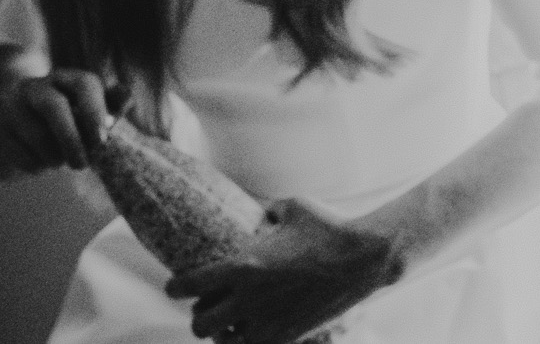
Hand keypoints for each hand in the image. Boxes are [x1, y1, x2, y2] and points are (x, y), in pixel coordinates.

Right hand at [0, 68, 112, 178]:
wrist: (9, 129)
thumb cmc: (61, 121)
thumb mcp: (87, 111)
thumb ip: (110, 105)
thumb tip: (127, 97)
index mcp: (64, 78)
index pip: (84, 84)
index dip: (96, 112)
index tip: (103, 141)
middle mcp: (35, 87)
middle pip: (54, 107)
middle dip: (71, 138)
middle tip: (83, 164)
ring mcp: (10, 107)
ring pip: (36, 135)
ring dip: (53, 156)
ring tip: (60, 161)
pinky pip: (19, 154)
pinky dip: (35, 165)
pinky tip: (39, 163)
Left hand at [168, 198, 400, 343]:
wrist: (363, 258)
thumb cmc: (329, 226)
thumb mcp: (293, 207)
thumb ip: (269, 211)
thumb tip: (263, 211)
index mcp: (241, 264)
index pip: (185, 286)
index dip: (176, 287)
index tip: (178, 287)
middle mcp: (247, 297)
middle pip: (198, 323)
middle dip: (201, 314)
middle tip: (212, 306)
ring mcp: (265, 322)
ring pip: (222, 341)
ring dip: (224, 332)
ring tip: (234, 322)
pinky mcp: (285, 337)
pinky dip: (248, 340)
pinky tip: (255, 330)